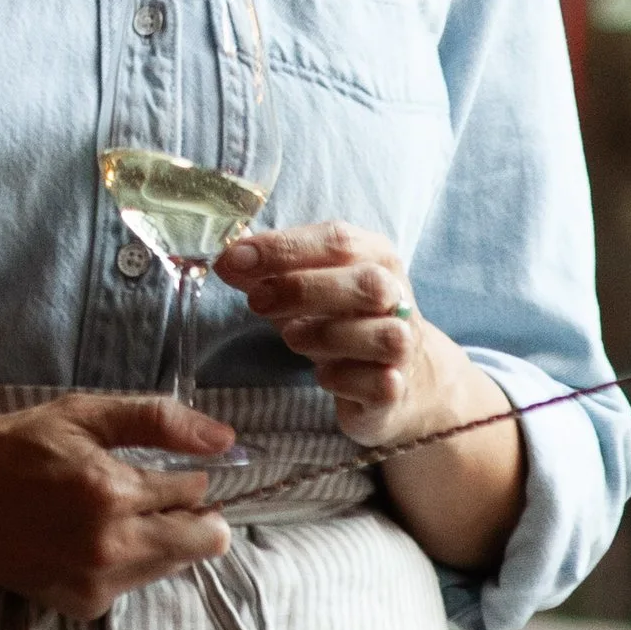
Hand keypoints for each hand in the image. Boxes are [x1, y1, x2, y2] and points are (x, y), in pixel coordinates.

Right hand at [0, 393, 233, 618]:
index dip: (193, 474)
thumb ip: (156, 421)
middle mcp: (113, 547)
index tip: (178, 464)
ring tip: (115, 511)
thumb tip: (225, 439)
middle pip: (204, 542)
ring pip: (172, 564)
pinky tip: (89, 536)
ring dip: (162, 536)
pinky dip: (129, 559)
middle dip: (197, 515)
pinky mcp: (85, 605)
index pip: (195, 490)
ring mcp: (99, 583)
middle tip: (162, 492)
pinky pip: (136, 582)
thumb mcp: (79, 415)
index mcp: (112, 492)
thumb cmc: (11, 449)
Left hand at [216, 223, 454, 447]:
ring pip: (382, 335)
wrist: (399, 376)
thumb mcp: (305, 286)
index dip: (283, 247)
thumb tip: (226, 260)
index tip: (235, 258)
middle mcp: (397, 296)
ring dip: (327, 334)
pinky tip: (323, 375)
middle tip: (256, 300)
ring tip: (291, 337)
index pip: (338, 240)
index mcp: (375, 255)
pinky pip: (379, 383)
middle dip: (304, 289)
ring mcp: (404, 345)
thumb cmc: (342, 319)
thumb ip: (267, 270)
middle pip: (367, 283)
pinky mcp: (396, 390)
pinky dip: (345, 379)